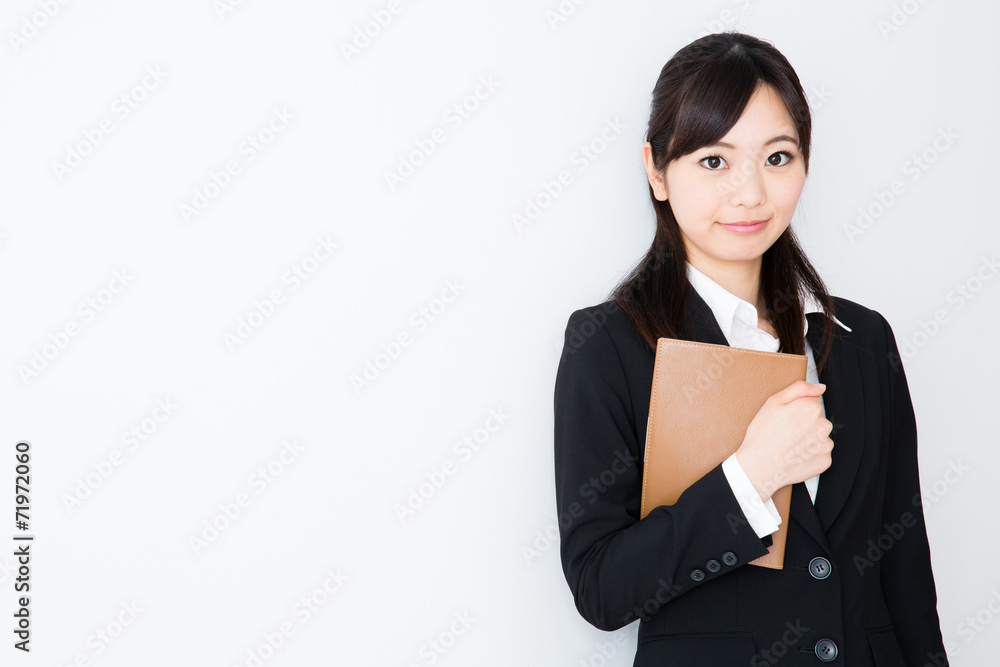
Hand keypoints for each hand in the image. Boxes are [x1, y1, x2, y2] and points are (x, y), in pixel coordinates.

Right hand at [734, 380, 833, 502]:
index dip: (796, 409)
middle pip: (817, 418)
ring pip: (819, 436)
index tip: (785, 418)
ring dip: (808, 439)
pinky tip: (795, 455)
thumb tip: (821, 387)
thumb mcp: (773, 402)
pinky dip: (810, 454)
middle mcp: (824, 425)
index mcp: (811, 408)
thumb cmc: (762, 434)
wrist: (758, 467)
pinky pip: (820, 453)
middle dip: (804, 423)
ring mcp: (826, 445)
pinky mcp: (825, 461)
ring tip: (789, 445)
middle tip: (785, 432)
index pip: (812, 401)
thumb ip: (799, 389)